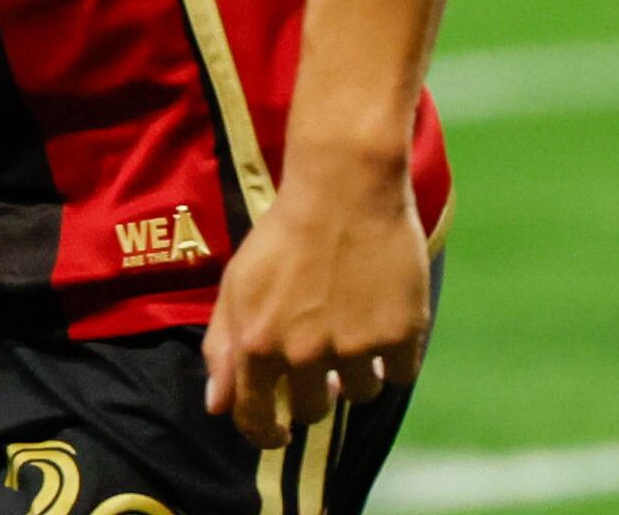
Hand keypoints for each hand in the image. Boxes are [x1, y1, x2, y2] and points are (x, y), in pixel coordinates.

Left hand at [200, 159, 429, 451]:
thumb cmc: (286, 232)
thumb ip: (222, 347)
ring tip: (359, 326)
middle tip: (326, 352)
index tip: (281, 434)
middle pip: (313, 411)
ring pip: (360, 395)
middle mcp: (302, 354)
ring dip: (359, 372)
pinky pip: (400, 375)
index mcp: (256, 345)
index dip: (267, 434)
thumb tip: (218, 407)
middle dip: (318, 390)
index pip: (256, 420)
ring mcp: (354, 346)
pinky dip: (396, 358)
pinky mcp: (399, 333)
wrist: (346, 184)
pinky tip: (388, 321)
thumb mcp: (238, 283)